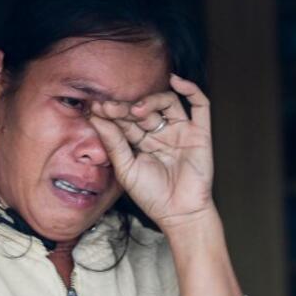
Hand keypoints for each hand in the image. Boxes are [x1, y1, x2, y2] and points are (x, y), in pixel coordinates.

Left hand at [88, 74, 213, 230]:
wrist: (178, 213)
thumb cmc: (151, 195)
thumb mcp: (126, 169)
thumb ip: (113, 143)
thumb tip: (96, 118)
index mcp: (140, 141)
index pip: (125, 120)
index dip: (111, 113)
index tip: (95, 108)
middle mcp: (160, 133)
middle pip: (144, 109)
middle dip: (126, 107)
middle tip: (110, 107)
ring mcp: (180, 131)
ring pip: (167, 103)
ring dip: (151, 100)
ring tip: (138, 109)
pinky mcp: (200, 133)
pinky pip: (200, 105)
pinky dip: (191, 89)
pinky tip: (176, 81)